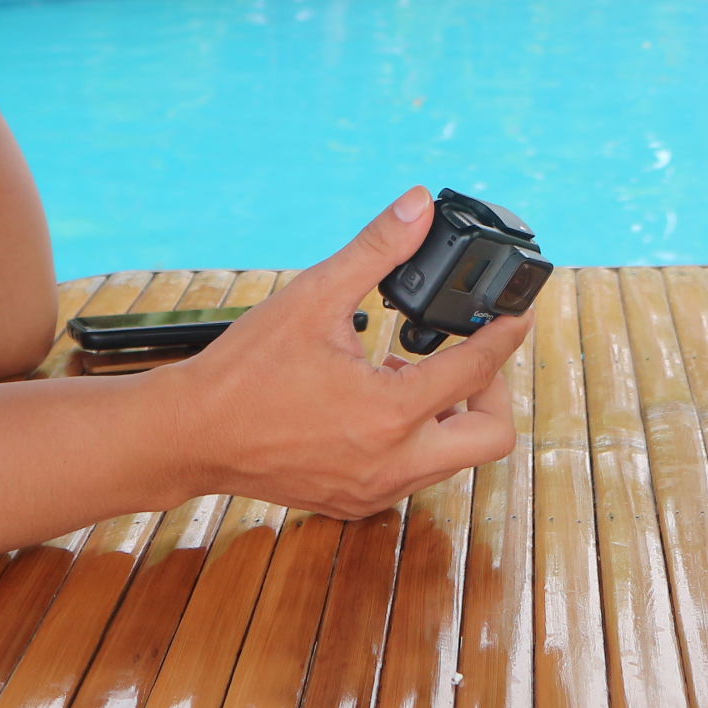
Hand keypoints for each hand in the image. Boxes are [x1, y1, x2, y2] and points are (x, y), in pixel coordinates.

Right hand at [156, 187, 529, 517]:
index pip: (478, 371)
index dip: (506, 335)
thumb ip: (376, 249)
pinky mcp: (354, 503)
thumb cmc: (245, 370)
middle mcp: (392, 463)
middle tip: (468, 357)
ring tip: (407, 372)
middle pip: (491, 438)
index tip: (518, 314)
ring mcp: (374, 491)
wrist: (189, 435)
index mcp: (389, 413)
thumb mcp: (314, 296)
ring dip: (449, 415)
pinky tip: (376, 402)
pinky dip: (414, 438)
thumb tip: (418, 205)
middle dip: (493, 392)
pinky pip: (413, 474)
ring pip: (452, 461)